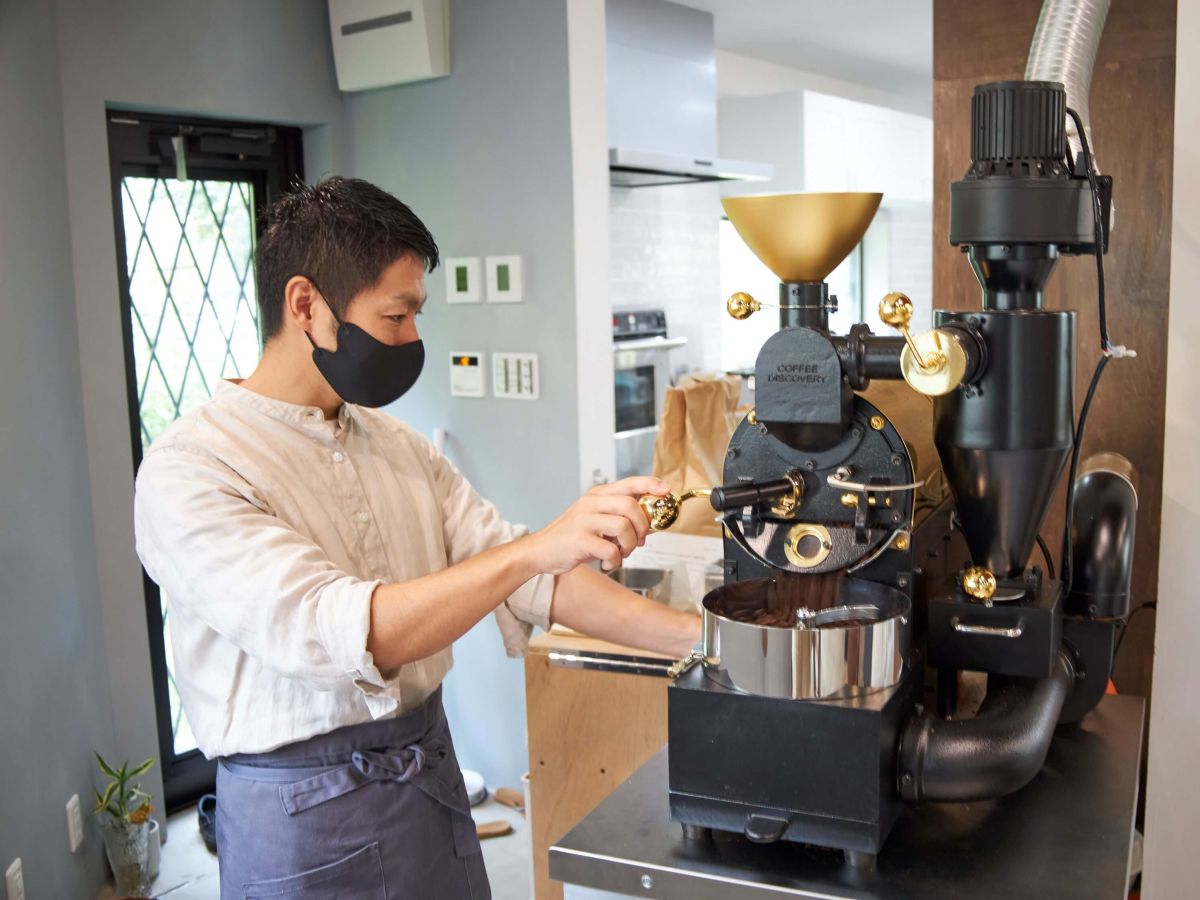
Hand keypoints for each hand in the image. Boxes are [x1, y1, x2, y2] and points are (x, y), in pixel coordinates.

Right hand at [527, 477, 668, 574]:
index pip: (629, 483)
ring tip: (622, 554)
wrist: (540, 551)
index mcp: (597, 495)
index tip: (665, 490)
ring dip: (630, 546)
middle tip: (640, 541)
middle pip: (630, 505)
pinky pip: (610, 550)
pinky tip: (608, 564)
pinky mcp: (579, 540)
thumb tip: (652, 524)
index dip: (650, 484)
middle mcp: (590, 504)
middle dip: (643, 526)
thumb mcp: (596, 521)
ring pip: (623, 527)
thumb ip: (620, 519)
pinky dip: (615, 562)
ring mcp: (584, 521)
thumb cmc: (571, 537)